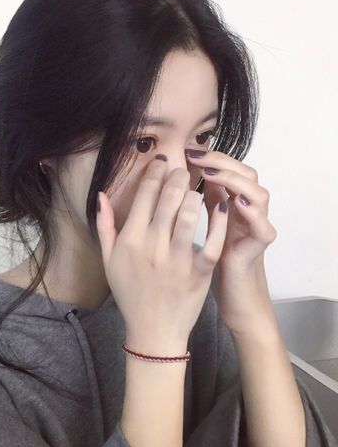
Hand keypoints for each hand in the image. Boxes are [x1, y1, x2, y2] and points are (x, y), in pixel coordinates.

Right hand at [96, 158, 228, 352]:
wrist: (153, 330)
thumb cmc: (130, 293)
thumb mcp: (109, 260)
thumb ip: (105, 226)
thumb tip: (101, 195)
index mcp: (130, 240)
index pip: (144, 195)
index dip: (155, 172)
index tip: (162, 162)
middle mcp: (152, 246)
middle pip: (168, 198)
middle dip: (178, 176)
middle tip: (184, 169)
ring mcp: (176, 260)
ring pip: (189, 214)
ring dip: (194, 194)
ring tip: (197, 188)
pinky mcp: (199, 272)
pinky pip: (212, 239)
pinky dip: (218, 219)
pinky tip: (220, 204)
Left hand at [185, 149, 277, 334]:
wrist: (233, 295)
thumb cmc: (215, 259)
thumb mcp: (206, 225)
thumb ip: (202, 200)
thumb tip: (184, 174)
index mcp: (234, 202)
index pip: (229, 168)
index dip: (210, 157)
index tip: (184, 151)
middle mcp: (249, 210)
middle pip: (246, 174)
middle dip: (221, 161)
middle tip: (196, 156)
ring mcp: (257, 226)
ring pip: (259, 193)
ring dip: (235, 180)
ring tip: (211, 173)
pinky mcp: (259, 246)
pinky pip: (262, 225)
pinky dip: (251, 212)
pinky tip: (235, 202)